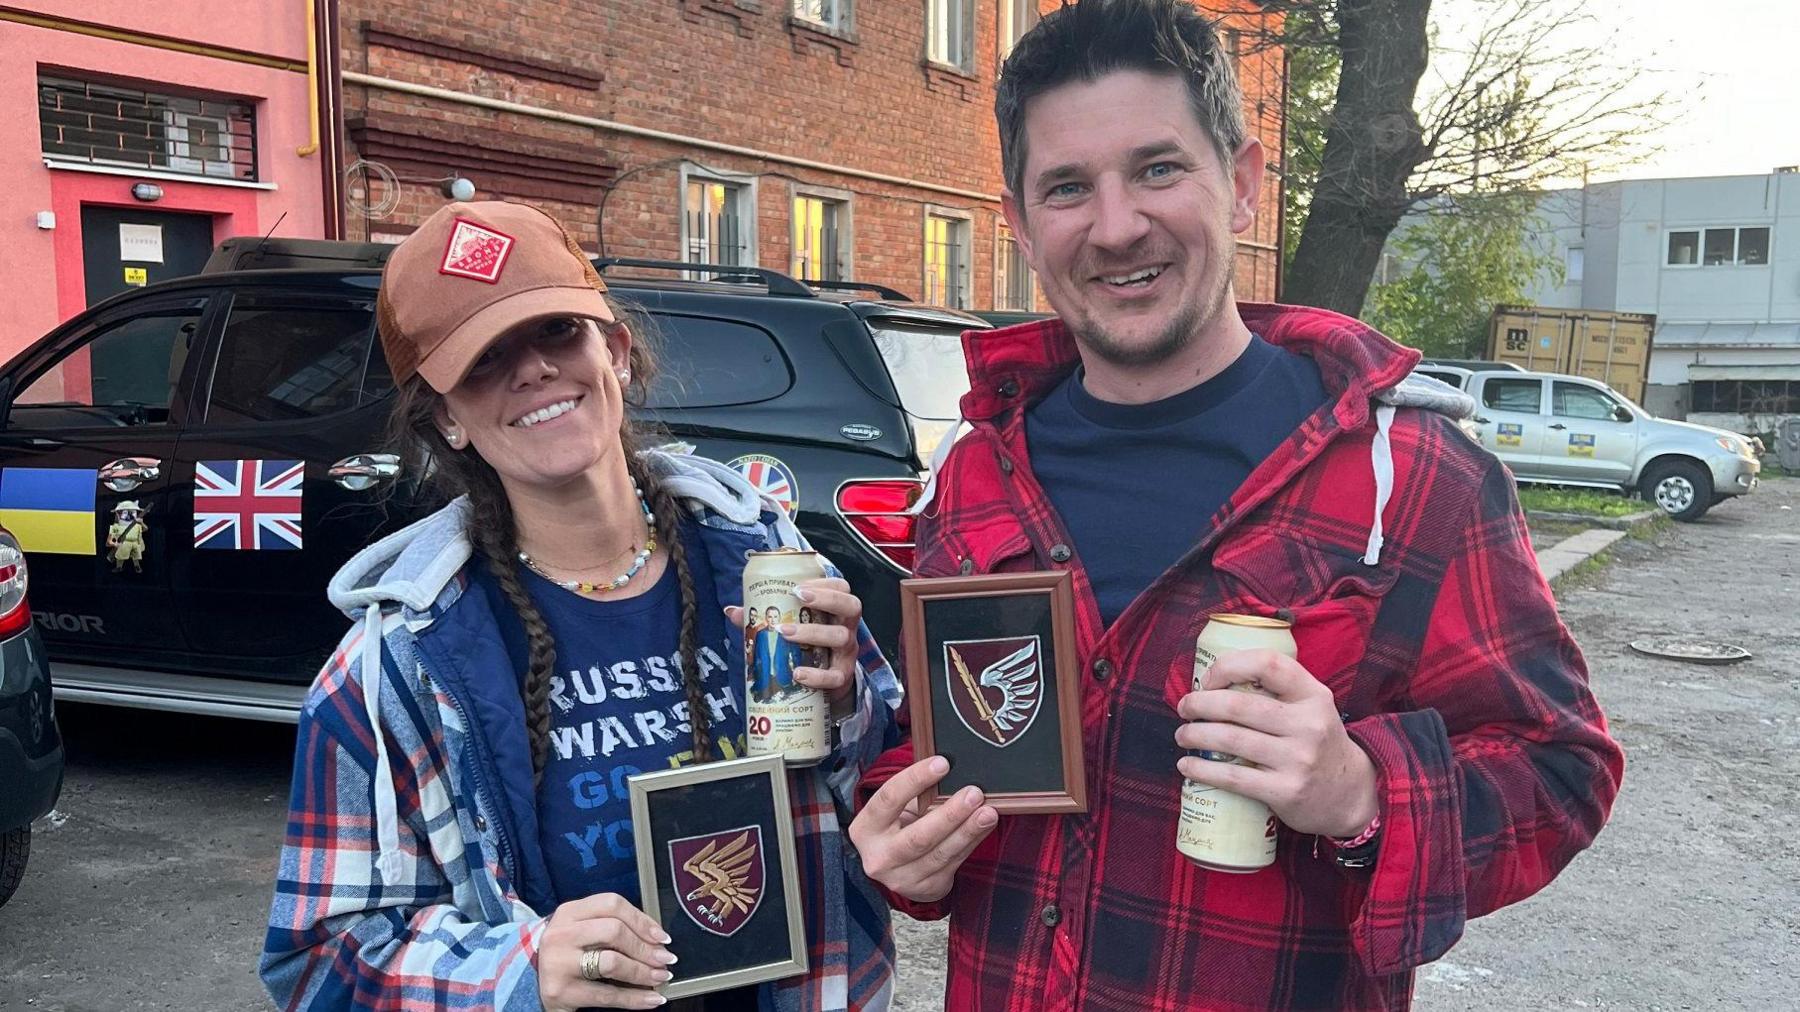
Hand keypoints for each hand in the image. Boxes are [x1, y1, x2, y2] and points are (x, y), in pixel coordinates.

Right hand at [537, 893, 676, 1010]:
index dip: (642, 920)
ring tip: (660, 977)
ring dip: (643, 972)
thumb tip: (656, 939)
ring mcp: (558, 962)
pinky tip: (653, 998)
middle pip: (614, 931)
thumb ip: (611, 925)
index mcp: (569, 912)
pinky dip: (635, 998)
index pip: (612, 904)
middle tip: (665, 959)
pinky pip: (607, 995)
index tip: (661, 937)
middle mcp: (561, 933)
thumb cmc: (567, 952)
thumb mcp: (582, 929)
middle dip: (645, 947)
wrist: (529, 980)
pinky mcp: (561, 991)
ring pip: (612, 962)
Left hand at [726, 577, 862, 710]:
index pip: (842, 588)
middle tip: (798, 597)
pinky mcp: (842, 677)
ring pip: (840, 637)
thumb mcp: (794, 628)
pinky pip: (835, 676)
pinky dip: (816, 675)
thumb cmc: (810, 647)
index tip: (798, 585)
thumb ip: (765, 618)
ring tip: (785, 633)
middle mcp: (847, 628)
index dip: (824, 584)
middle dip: (827, 598)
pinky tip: (797, 673)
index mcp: (836, 611)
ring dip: (812, 632)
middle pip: (851, 606)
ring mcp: (847, 653)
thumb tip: (732, 611)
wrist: (828, 684)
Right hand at [849, 755, 997, 903]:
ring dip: (968, 831)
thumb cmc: (898, 826)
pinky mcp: (925, 889)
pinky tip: (984, 826)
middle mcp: (879, 857)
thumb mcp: (897, 810)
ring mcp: (901, 878)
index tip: (943, 763)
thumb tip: (951, 771)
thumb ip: (916, 795)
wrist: (897, 868)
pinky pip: (953, 863)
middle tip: (974, 794)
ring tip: (988, 812)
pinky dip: (972, 843)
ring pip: (940, 854)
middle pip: (917, 837)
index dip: (915, 780)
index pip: (888, 799)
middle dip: (949, 814)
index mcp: (866, 829)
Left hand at [1173, 649, 1378, 838]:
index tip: (1208, 680)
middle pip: (1239, 705)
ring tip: (1182, 735)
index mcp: (1314, 695)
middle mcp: (1309, 724)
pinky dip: (1202, 770)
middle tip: (1184, 708)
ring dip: (1195, 735)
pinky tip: (1187, 765)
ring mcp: (1298, 759)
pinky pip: (1233, 777)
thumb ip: (1279, 691)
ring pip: (1230, 739)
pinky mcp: (1286, 791)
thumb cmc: (1319, 744)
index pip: (1268, 663)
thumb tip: (1217, 679)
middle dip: (1200, 704)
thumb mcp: (1312, 708)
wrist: (1350, 796)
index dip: (1229, 666)